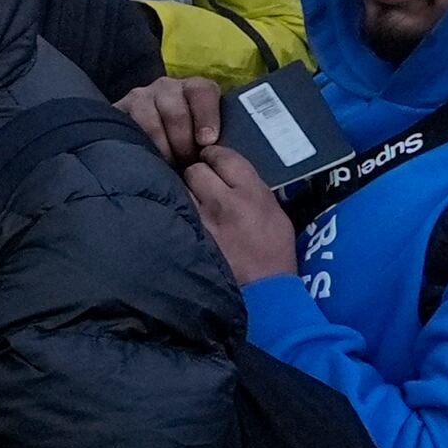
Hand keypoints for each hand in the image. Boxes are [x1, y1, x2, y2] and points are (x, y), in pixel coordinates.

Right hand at [118, 75, 227, 163]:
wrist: (145, 147)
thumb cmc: (188, 143)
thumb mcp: (206, 135)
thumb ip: (215, 139)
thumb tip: (224, 154)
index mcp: (194, 88)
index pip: (202, 92)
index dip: (207, 117)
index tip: (207, 141)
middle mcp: (167, 87)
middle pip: (176, 112)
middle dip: (183, 143)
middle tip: (187, 164)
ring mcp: (141, 97)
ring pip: (152, 122)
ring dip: (162, 148)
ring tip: (169, 165)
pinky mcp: (120, 110)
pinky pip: (131, 128)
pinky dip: (142, 147)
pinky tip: (149, 159)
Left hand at [182, 143, 299, 287]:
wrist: (261, 291)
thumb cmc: (273, 253)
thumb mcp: (275, 213)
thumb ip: (251, 188)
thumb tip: (229, 175)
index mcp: (250, 192)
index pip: (223, 156)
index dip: (214, 156)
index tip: (211, 160)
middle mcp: (223, 201)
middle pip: (195, 169)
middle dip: (196, 174)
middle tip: (200, 185)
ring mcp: (200, 220)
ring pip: (180, 188)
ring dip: (183, 192)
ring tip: (190, 202)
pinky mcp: (184, 237)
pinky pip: (172, 211)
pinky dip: (174, 211)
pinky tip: (179, 217)